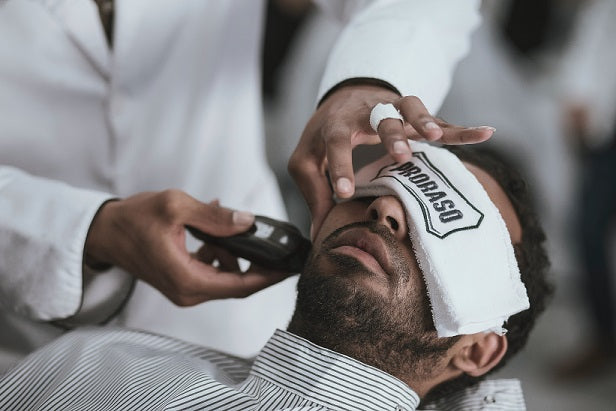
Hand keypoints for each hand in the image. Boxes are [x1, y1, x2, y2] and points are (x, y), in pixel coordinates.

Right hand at [84, 191, 289, 305]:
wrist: (105, 232)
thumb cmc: (133, 219)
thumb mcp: (176, 207)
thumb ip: (215, 216)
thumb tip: (248, 221)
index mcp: (188, 280)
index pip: (240, 286)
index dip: (269, 277)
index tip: (290, 266)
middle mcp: (188, 292)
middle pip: (237, 283)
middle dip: (258, 262)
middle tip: (275, 242)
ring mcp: (185, 289)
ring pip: (226, 274)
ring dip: (233, 250)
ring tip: (223, 222)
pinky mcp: (183, 281)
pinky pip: (212, 269)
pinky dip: (218, 251)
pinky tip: (211, 228)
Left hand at [288, 84, 494, 237]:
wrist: (344, 96)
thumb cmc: (322, 135)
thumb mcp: (305, 161)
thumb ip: (312, 193)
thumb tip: (319, 232)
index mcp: (336, 124)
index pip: (336, 143)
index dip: (340, 166)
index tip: (343, 193)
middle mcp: (366, 112)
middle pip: (380, 117)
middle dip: (391, 135)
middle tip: (401, 156)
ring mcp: (392, 110)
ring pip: (411, 108)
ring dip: (425, 120)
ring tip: (436, 136)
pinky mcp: (413, 116)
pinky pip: (441, 120)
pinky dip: (461, 128)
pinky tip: (485, 132)